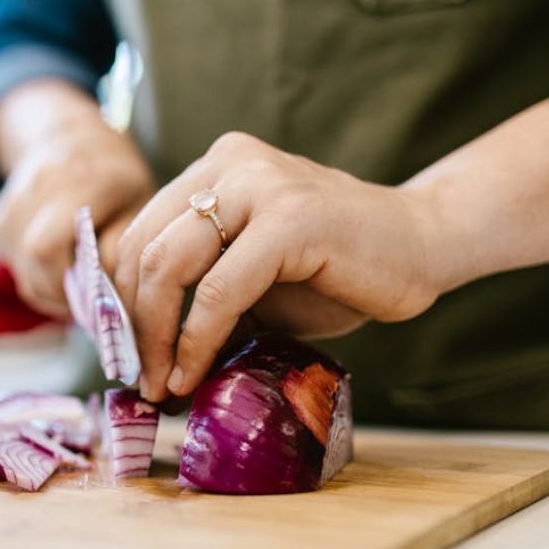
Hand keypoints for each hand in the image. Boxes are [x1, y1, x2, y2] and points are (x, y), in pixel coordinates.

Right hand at [0, 85, 155, 316]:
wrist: (71, 136)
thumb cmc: (117, 179)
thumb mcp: (140, 205)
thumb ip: (121, 248)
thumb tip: (101, 298)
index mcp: (82, 178)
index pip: (47, 246)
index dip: (68, 284)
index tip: (99, 300)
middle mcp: (39, 184)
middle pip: (33, 260)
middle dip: (63, 292)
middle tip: (93, 302)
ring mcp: (14, 201)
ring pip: (23, 272)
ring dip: (53, 289)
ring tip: (82, 285)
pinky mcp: (0, 219)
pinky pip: (17, 267)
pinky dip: (41, 280)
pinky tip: (65, 271)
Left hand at [114, 131, 443, 400]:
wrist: (426, 247)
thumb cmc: (339, 271)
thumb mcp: (253, 281)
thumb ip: (201, 297)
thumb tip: (145, 361)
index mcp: (215, 168)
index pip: (140, 234)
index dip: (122, 301)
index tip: (128, 356)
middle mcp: (230, 164)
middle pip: (144, 249)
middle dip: (133, 325)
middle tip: (141, 379)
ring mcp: (260, 185)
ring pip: (169, 265)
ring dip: (157, 337)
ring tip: (163, 384)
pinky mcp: (289, 219)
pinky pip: (219, 290)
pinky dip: (197, 340)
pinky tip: (193, 373)